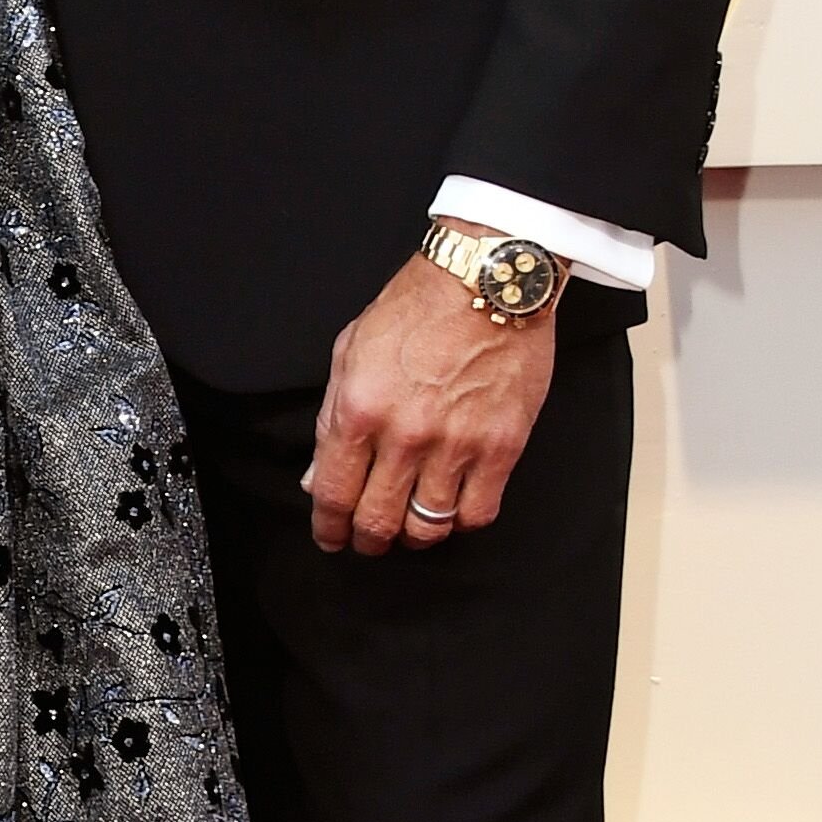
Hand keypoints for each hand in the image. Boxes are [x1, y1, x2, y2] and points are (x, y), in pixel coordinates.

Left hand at [305, 254, 556, 554]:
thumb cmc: (418, 307)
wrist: (485, 280)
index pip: (334, 495)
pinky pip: (479, 512)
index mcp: (360, 410)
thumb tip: (319, 474)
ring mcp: (457, 444)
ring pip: (428, 526)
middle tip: (367, 540)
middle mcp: (405, 434)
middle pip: (379, 521)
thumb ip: (331, 418)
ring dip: (414, 537)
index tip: (330, 537)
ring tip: (410, 528)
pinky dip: (460, 523)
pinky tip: (452, 511)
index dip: (329, 528)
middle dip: (367, 541)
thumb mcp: (350, 352)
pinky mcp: (502, 446)